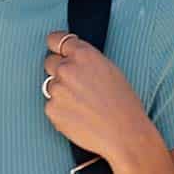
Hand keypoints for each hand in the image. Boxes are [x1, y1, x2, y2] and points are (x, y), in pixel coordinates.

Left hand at [41, 31, 153, 162]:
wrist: (124, 134)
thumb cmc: (123, 103)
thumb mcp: (109, 69)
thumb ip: (86, 60)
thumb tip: (70, 58)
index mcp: (83, 54)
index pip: (55, 39)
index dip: (56, 46)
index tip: (58, 51)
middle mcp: (67, 68)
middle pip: (49, 62)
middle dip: (59, 70)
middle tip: (76, 85)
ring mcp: (57, 89)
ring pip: (50, 86)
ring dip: (61, 92)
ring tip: (82, 104)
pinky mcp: (51, 109)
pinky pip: (51, 105)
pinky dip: (61, 110)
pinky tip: (79, 116)